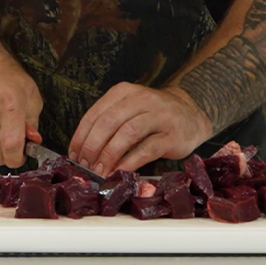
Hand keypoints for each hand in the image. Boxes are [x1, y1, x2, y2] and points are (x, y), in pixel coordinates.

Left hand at [67, 83, 213, 175]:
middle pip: (109, 122)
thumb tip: (82, 151)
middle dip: (92, 146)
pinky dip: (129, 162)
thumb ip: (109, 123)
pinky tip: (119, 172)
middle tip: (84, 166)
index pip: (95, 113)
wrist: (191, 113)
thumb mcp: (130, 109)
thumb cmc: (153, 115)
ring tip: (99, 171)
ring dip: (109, 155)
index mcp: (124, 92)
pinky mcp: (171, 135)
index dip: (81, 136)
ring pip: (127, 133)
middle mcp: (141, 99)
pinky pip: (146, 149)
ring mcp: (158, 116)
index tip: (73, 155)